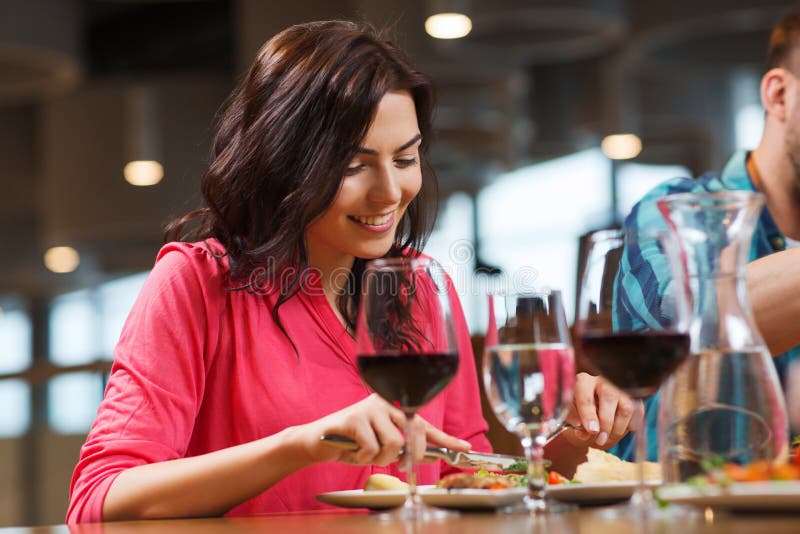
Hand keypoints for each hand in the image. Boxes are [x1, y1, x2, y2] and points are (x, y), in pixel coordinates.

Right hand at [294, 394, 470, 466]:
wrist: (318, 442)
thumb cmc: (352, 443)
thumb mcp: (382, 445)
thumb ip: (404, 447)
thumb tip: (429, 455)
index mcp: (394, 406)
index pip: (425, 424)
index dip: (446, 438)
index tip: (465, 447)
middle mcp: (385, 402)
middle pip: (413, 432)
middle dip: (410, 456)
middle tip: (400, 465)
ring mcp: (370, 408)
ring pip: (394, 443)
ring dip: (381, 458)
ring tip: (367, 454)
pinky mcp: (355, 418)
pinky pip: (372, 448)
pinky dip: (363, 458)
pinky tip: (353, 451)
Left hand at [562, 372, 638, 449]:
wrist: (593, 415)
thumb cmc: (579, 414)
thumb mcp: (572, 417)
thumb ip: (575, 423)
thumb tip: (583, 432)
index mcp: (583, 382)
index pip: (586, 396)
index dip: (589, 415)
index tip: (591, 431)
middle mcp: (603, 381)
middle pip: (609, 397)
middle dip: (606, 423)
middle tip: (600, 440)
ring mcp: (621, 388)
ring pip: (626, 407)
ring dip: (618, 428)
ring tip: (607, 438)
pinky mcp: (634, 397)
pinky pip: (638, 413)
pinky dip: (629, 426)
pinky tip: (617, 430)